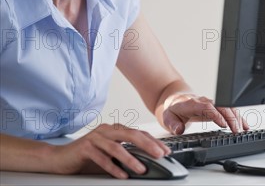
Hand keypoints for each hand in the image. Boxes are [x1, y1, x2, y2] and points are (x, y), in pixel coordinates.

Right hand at [50, 123, 169, 178]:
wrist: (59, 158)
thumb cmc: (87, 156)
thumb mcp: (109, 154)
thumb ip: (125, 154)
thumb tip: (146, 162)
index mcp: (115, 129)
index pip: (138, 133)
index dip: (153, 142)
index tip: (165, 151)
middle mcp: (106, 130)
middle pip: (131, 135)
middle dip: (148, 146)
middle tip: (160, 155)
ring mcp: (95, 137)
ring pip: (117, 147)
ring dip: (131, 160)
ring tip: (142, 169)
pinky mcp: (84, 147)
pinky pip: (102, 158)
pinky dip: (113, 168)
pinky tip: (122, 175)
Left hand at [162, 94, 248, 134]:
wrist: (176, 100)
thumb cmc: (174, 110)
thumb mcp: (168, 118)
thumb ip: (173, 124)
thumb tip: (179, 130)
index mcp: (192, 104)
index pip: (207, 107)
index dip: (216, 115)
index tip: (224, 124)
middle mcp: (204, 101)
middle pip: (221, 107)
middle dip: (231, 118)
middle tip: (237, 131)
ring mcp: (212, 103)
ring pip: (228, 107)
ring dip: (237, 117)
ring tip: (243, 129)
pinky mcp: (216, 107)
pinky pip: (229, 110)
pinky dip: (237, 117)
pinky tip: (244, 125)